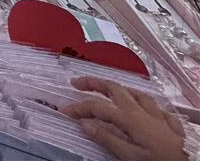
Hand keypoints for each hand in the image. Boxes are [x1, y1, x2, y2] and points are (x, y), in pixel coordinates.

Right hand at [61, 77, 186, 159]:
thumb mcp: (130, 157)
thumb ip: (108, 139)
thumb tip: (85, 123)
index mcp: (130, 119)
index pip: (98, 107)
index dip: (79, 107)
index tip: (65, 111)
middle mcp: (144, 112)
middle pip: (116, 89)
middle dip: (95, 83)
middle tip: (78, 83)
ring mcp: (159, 116)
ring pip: (137, 94)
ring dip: (120, 89)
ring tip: (109, 90)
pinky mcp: (172, 124)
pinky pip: (157, 106)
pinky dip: (145, 103)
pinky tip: (144, 107)